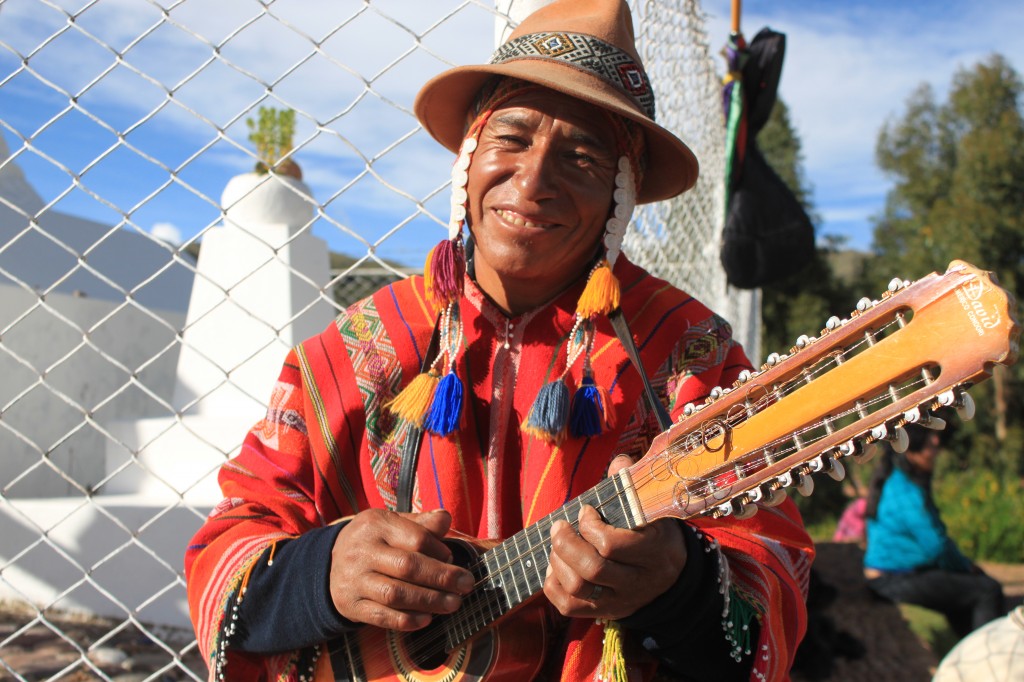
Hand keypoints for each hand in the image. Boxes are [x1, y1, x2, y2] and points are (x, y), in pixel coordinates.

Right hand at [329, 508, 474, 630]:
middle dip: (442, 578)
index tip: (454, 559)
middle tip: (466, 586)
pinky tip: (427, 619)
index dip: (440, 551)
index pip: (416, 538)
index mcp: (375, 524)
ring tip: (453, 604)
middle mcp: (362, 551)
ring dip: (429, 601)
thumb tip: (446, 519)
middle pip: (408, 567)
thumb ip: (421, 523)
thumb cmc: (375, 541)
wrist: (329, 563)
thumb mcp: (393, 523)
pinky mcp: (350, 605)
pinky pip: (381, 617)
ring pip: (396, 594)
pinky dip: (407, 620)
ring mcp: (354, 580)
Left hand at [544, 454, 686, 619]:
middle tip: (559, 525)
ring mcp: (619, 601)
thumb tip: (619, 462)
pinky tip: (556, 564)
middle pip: (592, 569)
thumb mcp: (652, 511)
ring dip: (558, 561)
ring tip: (557, 543)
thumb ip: (633, 486)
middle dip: (567, 543)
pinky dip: (553, 583)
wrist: (672, 580)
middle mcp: (637, 582)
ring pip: (578, 588)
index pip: (613, 545)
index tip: (585, 510)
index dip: (590, 526)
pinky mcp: (603, 613)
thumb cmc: (655, 535)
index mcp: (654, 553)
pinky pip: (568, 607)